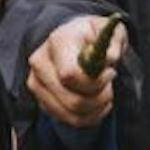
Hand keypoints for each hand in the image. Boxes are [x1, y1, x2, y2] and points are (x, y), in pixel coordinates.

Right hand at [26, 13, 128, 128]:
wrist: (71, 38)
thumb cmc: (91, 34)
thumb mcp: (107, 29)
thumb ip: (113, 40)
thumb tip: (111, 59)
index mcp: (58, 42)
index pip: (70, 75)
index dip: (95, 82)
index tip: (111, 72)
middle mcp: (40, 63)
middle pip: (72, 101)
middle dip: (99, 98)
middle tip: (110, 85)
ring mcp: (37, 83)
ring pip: (71, 115)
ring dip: (96, 110)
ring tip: (105, 94)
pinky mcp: (41, 100)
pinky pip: (68, 120)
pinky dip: (89, 117)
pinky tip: (97, 103)